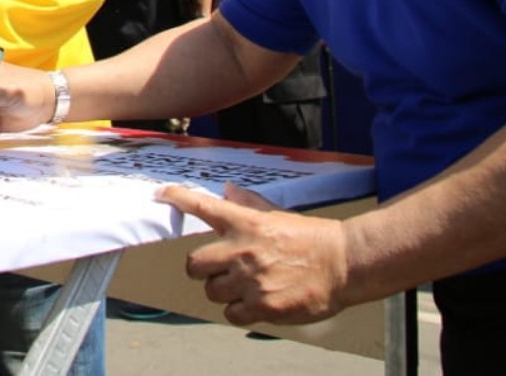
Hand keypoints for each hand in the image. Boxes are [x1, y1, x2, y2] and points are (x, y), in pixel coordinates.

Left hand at [156, 182, 350, 325]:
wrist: (344, 264)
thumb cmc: (310, 237)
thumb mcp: (276, 214)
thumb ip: (248, 204)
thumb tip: (227, 190)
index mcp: (246, 223)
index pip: (203, 205)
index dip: (178, 198)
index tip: (161, 193)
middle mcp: (243, 250)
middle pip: (193, 264)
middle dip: (201, 268)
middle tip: (217, 269)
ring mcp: (251, 280)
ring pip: (211, 291)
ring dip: (222, 290)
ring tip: (244, 286)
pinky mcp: (264, 306)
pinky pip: (231, 313)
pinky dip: (238, 311)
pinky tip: (254, 302)